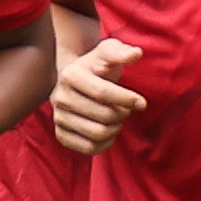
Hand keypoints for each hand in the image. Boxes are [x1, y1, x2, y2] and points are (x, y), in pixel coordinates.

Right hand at [52, 35, 146, 156]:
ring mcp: (58, 117)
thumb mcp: (107, 51)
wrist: (76, 80)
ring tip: (118, 118)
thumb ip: (121, 52)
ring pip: (97, 133)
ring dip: (115, 128)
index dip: (126, 99)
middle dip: (123, 114)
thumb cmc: (97, 65)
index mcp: (70, 75)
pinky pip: (88, 148)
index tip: (142, 103)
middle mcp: (59, 97)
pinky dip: (105, 143)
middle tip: (127, 108)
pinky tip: (110, 131)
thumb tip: (137, 53)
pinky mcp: (61, 134)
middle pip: (103, 116)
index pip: (102, 93)